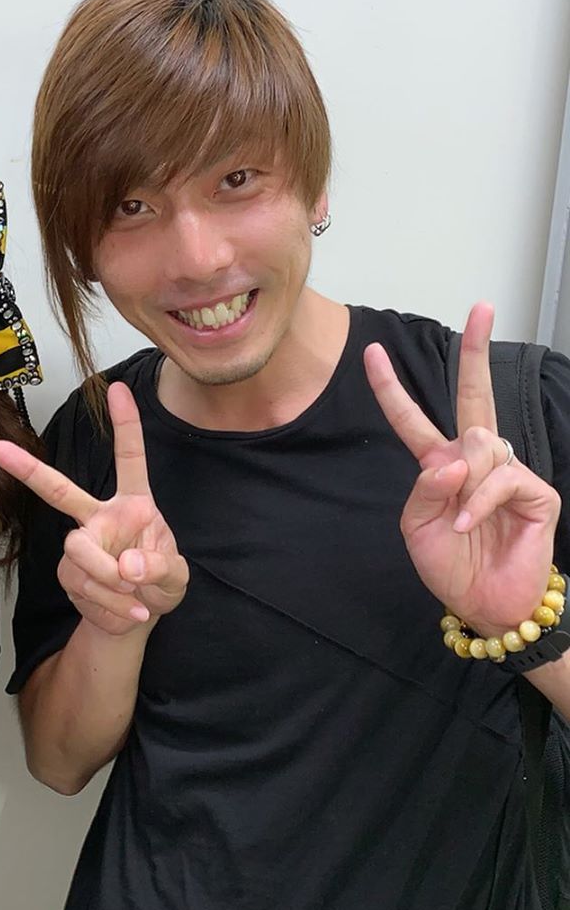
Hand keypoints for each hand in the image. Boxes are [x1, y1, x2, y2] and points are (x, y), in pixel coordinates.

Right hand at [0, 382, 187, 636]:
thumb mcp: (176, 577)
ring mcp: (80, 545)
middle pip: (61, 491)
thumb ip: (160, 567)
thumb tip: (127, 565)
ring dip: (109, 586)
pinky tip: (126, 611)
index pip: (129, 459)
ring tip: (136, 601)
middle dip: (29, 470)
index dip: (125, 424)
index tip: (116, 387)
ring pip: (79, 555)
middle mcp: (100, 517)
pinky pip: (82, 587)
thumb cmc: (160, 583)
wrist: (139, 615)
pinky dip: (108, 606)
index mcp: (134, 504)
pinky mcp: (69, 573)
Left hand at [364, 302, 560, 635]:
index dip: (391, 387)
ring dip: (464, 487)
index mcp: (440, 465)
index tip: (373, 352)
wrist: (485, 603)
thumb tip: (453, 459)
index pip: (412, 419)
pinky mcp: (535, 490)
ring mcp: (507, 470)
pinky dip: (480, 502)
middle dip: (477, 351)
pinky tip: (473, 524)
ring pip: (480, 446)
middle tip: (483, 306)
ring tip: (463, 522)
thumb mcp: (417, 527)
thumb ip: (424, 490)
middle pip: (473, 395)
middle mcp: (475, 459)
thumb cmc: (450, 564)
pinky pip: (500, 478)